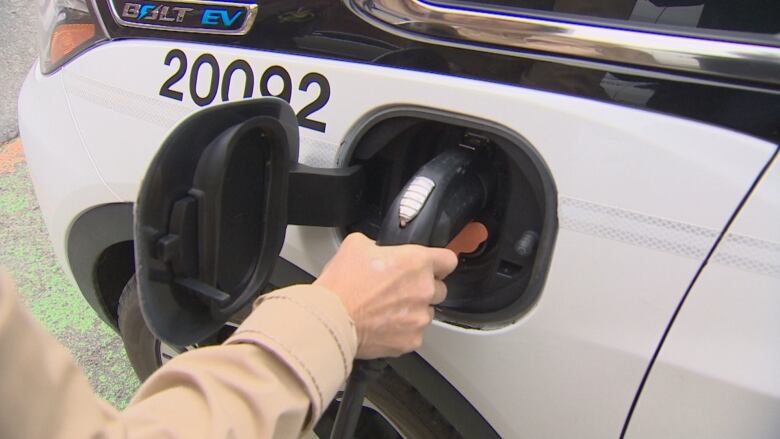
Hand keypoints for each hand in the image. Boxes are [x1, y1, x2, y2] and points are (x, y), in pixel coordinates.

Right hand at [314, 233, 457, 358]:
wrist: (330, 319)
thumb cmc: (342, 285)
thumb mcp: (356, 245)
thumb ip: (377, 245)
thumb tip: (379, 250)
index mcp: (416, 262)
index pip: (448, 260)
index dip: (440, 263)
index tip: (434, 268)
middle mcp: (424, 290)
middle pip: (439, 289)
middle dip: (422, 289)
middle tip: (398, 290)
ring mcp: (420, 317)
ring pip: (426, 313)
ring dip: (412, 311)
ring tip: (386, 310)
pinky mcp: (411, 340)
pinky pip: (414, 334)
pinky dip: (402, 332)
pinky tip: (383, 326)